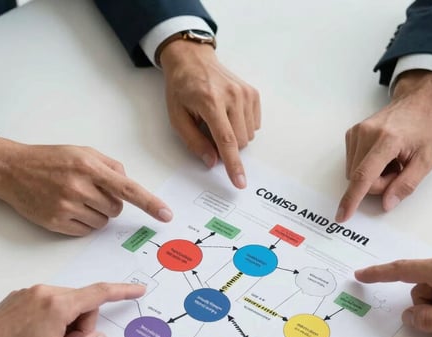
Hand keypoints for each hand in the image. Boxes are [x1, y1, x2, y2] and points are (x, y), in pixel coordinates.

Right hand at [0, 137, 172, 235]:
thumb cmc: (49, 159)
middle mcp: (79, 186)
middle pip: (117, 208)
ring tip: (77, 198)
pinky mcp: (56, 221)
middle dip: (111, 202)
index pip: (128, 188)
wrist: (10, 169)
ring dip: (98, 213)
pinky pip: (86, 230)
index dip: (150, 203)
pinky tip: (69, 208)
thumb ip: (109, 165)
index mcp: (89, 166)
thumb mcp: (82, 151)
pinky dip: (84, 223)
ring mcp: (67, 206)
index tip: (166, 215)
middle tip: (91, 191)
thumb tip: (128, 183)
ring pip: (103, 221)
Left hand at [0, 283, 145, 336]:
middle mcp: (46, 291)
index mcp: (58, 305)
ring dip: (65, 324)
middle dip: (81, 326)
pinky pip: (49, 304)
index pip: (100, 292)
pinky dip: (51, 320)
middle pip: (82, 303)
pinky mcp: (20, 296)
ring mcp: (31, 292)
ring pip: (66, 304)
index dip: (124, 291)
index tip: (139, 289)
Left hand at [161, 40, 260, 188]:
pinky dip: (242, 127)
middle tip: (210, 133)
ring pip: (249, 135)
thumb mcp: (177, 117)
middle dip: (227, 147)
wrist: (193, 60)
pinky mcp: (253, 93)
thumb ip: (194, 142)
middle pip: (240, 141)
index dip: (234, 165)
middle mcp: (232, 96)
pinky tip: (229, 115)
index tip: (240, 181)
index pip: (227, 141)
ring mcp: (245, 93)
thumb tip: (212, 161)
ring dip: (235, 136)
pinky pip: (254, 125)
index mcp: (211, 102)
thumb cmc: (182, 89)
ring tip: (219, 120)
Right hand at [337, 70, 431, 221]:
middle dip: (379, 183)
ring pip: (354, 173)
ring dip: (373, 175)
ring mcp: (357, 132)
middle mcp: (367, 133)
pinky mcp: (352, 133)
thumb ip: (406, 184)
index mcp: (387, 140)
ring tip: (392, 160)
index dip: (352, 199)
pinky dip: (367, 166)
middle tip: (399, 169)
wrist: (420, 101)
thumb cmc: (426, 128)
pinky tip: (383, 155)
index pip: (364, 175)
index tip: (342, 215)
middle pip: (360, 178)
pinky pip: (353, 163)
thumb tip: (387, 203)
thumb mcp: (427, 160)